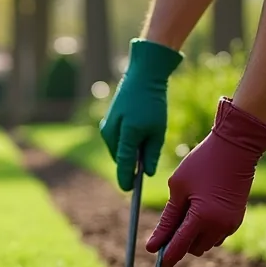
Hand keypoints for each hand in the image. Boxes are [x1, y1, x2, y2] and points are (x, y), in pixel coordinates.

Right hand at [99, 39, 183, 189]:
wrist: (142, 76)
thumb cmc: (153, 102)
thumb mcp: (158, 129)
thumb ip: (151, 153)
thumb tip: (146, 173)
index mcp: (127, 135)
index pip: (125, 165)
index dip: (127, 180)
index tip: (129, 191)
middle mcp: (112, 133)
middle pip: (121, 159)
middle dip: (131, 165)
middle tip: (145, 164)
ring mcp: (107, 128)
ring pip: (118, 150)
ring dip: (129, 152)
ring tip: (144, 140)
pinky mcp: (106, 123)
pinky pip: (116, 141)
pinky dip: (125, 142)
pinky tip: (137, 132)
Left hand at [146, 98, 265, 266]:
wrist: (236, 147)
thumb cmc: (202, 163)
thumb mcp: (178, 188)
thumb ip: (167, 220)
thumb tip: (153, 246)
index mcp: (202, 217)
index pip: (179, 248)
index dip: (166, 260)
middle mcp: (219, 226)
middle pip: (192, 249)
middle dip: (180, 242)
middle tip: (173, 219)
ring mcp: (231, 224)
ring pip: (205, 244)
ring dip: (193, 236)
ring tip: (189, 207)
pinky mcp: (237, 220)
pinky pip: (216, 235)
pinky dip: (206, 229)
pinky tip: (202, 207)